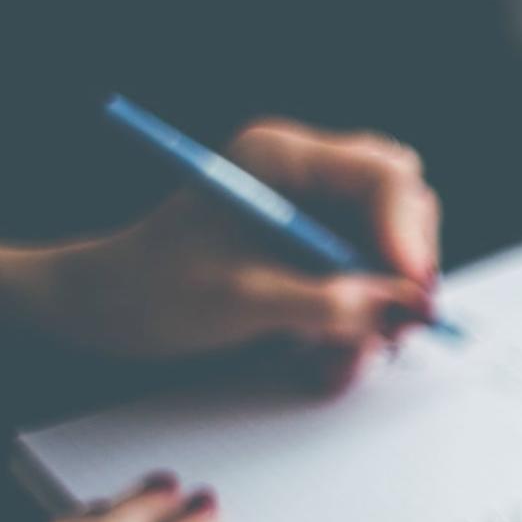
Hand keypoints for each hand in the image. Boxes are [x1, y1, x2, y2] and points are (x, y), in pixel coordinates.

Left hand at [14, 119, 442, 388]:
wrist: (108, 309)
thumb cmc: (152, 289)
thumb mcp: (241, 299)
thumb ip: (325, 300)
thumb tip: (400, 307)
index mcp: (283, 158)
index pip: (381, 177)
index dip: (406, 233)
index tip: (413, 290)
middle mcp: (309, 176)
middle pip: (401, 209)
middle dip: (403, 273)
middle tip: (399, 328)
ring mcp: (316, 213)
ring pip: (390, 255)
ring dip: (380, 312)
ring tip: (344, 362)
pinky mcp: (317, 250)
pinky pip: (367, 284)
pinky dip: (359, 326)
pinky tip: (328, 362)